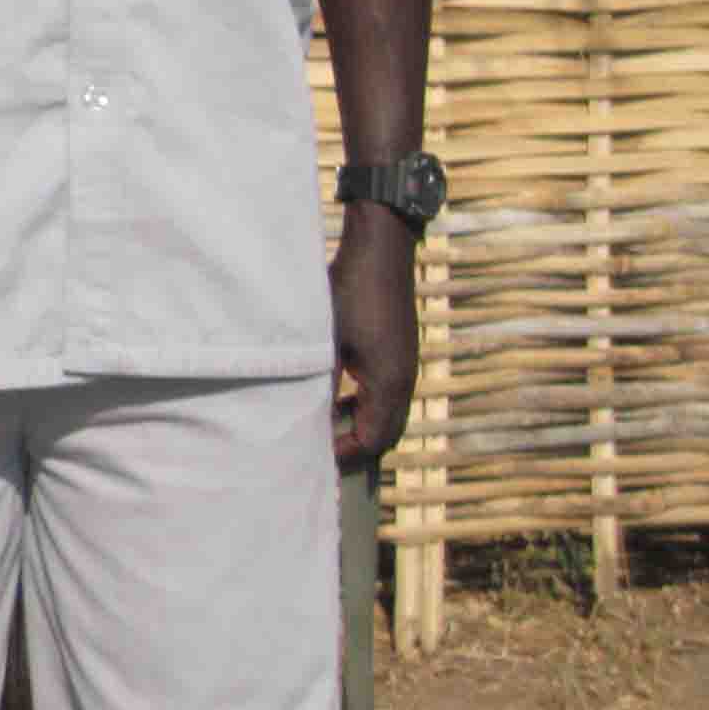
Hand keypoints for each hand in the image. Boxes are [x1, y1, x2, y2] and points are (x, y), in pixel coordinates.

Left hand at [329, 206, 420, 469]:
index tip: (312, 458)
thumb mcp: (326, 341)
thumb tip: (303, 415)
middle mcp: (404, 381)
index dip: (344, 455)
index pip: (372, 440)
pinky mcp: (400, 352)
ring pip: (387, 414)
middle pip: (384, 433)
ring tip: (324, 429)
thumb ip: (318, 381)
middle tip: (319, 452)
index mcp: (389, 385)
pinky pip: (386, 393)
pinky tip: (335, 394)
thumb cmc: (350, 292)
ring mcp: (405, 366)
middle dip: (354, 447)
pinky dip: (363, 404)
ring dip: (359, 424)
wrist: (380, 251)